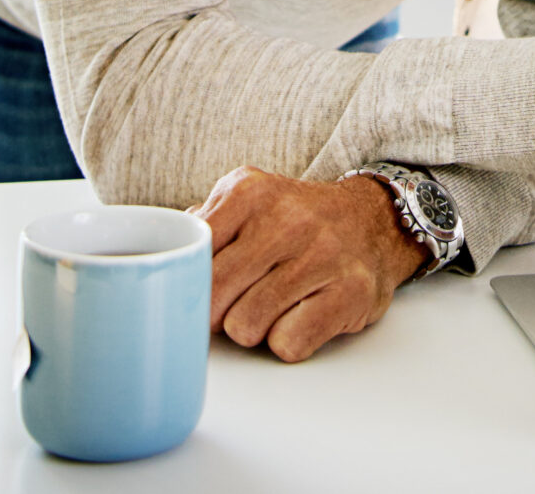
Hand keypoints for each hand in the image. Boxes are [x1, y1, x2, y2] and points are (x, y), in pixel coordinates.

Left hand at [194, 167, 424, 362]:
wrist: (373, 222)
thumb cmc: (296, 223)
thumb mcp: (248, 202)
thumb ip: (205, 225)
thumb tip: (162, 261)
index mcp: (249, 192)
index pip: (191, 260)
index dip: (192, 285)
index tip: (204, 289)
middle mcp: (287, 218)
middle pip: (213, 298)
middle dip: (218, 314)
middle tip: (238, 303)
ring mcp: (322, 255)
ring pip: (246, 327)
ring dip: (254, 329)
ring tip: (274, 307)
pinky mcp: (350, 292)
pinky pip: (288, 343)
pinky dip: (288, 342)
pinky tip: (301, 317)